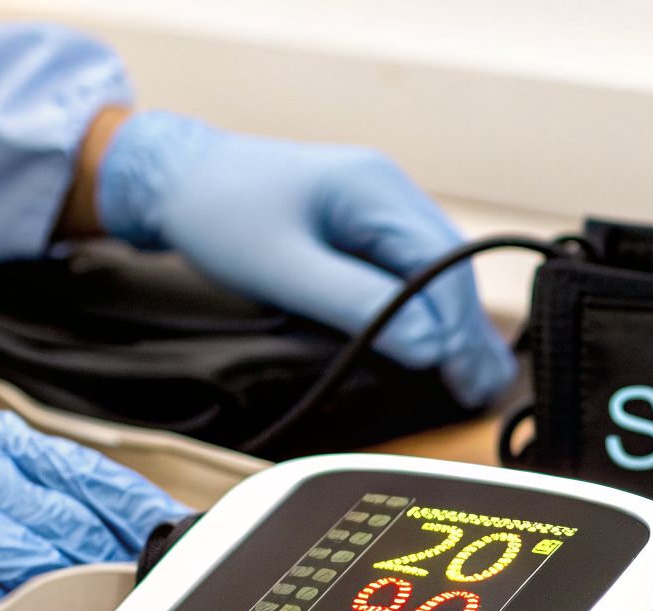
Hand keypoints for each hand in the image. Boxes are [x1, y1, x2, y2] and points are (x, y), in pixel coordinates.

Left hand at [92, 111, 514, 407]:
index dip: (456, 322)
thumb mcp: (284, 268)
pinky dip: (429, 311)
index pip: (440, 261)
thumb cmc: (219, 213)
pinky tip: (443, 347)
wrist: (174, 178)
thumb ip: (358, 304)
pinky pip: (411, 271)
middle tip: (478, 390)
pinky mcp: (366, 227)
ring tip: (474, 380)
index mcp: (374, 188)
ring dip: (454, 325)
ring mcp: (381, 207)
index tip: (459, 374)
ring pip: (436, 272)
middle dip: (466, 330)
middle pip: (449, 267)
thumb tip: (428, 346)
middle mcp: (390, 191)